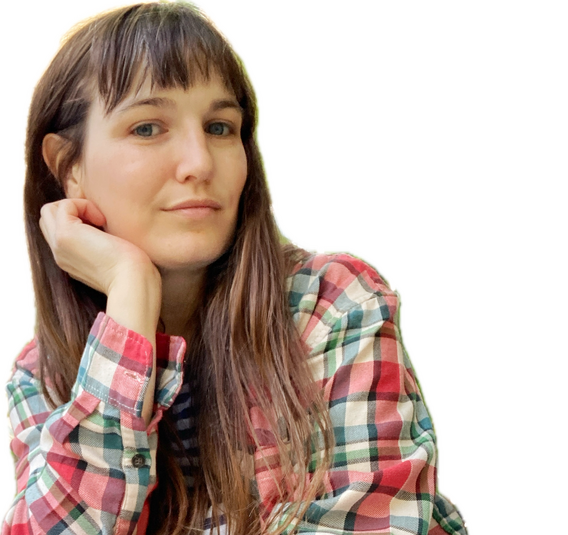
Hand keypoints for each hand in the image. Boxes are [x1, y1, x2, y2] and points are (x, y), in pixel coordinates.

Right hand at [39, 198, 158, 295]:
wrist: (133, 282)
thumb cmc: (134, 271)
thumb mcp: (114, 255)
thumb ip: (102, 242)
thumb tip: (105, 224)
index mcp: (69, 259)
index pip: (56, 228)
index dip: (77, 217)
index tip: (103, 225)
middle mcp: (59, 253)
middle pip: (48, 217)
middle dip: (73, 208)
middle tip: (99, 220)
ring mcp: (58, 245)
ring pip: (50, 210)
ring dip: (76, 205)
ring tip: (99, 219)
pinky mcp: (65, 235)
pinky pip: (64, 205)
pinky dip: (84, 204)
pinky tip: (102, 220)